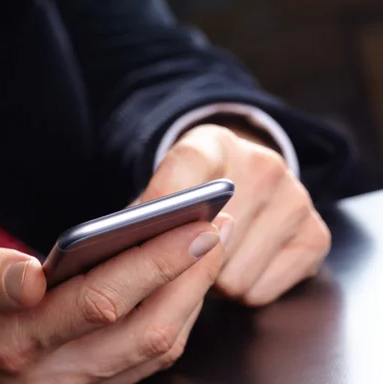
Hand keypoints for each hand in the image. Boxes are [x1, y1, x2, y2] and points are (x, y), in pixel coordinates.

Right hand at [0, 225, 228, 383]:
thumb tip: (32, 276)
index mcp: (14, 336)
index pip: (104, 299)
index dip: (156, 262)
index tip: (195, 225)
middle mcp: (49, 373)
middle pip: (144, 332)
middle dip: (190, 279)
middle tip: (220, 230)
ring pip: (150, 355)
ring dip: (188, 304)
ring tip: (209, 255)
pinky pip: (139, 366)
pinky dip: (170, 328)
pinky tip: (180, 291)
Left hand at [143, 124, 330, 305]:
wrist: (247, 176)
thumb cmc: (195, 190)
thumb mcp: (166, 183)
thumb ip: (144, 211)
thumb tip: (122, 253)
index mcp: (214, 143)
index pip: (185, 168)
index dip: (162, 203)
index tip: (142, 230)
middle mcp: (263, 165)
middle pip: (208, 243)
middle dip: (186, 261)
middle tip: (179, 255)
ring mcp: (296, 199)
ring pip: (231, 278)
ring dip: (213, 281)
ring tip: (209, 259)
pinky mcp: (316, 236)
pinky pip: (257, 294)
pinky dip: (241, 292)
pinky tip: (238, 266)